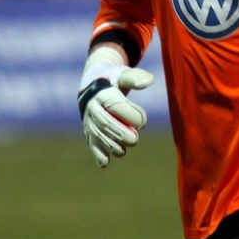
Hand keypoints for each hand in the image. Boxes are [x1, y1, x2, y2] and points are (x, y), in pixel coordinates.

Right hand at [78, 48, 153, 167]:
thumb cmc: (113, 79)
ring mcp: (89, 121)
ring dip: (112, 146)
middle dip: (122, 134)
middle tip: (135, 139)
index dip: (132, 115)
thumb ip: (136, 78)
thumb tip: (149, 81)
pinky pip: (91, 144)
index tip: (142, 120)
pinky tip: (105, 163)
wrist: (92, 85)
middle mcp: (93, 108)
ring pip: (99, 137)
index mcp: (103, 94)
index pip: (117, 106)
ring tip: (123, 150)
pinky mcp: (88, 131)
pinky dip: (98, 154)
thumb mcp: (123, 75)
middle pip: (106, 124)